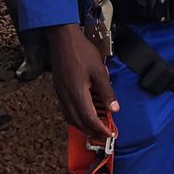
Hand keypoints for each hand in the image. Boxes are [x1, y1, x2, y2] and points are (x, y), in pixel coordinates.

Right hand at [47, 24, 117, 140]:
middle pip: (78, 122)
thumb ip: (107, 91)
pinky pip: (66, 109)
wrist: (63, 39)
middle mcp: (66, 96)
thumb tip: (114, 108)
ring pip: (70, 117)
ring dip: (82, 126)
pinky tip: (84, 114)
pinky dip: (75, 117)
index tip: (109, 133)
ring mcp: (61, 93)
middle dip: (91, 131)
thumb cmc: (81, 51)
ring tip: (95, 127)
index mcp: (77, 93)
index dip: (100, 128)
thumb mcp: (99, 71)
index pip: (89, 118)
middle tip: (103, 134)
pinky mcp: (59, 89)